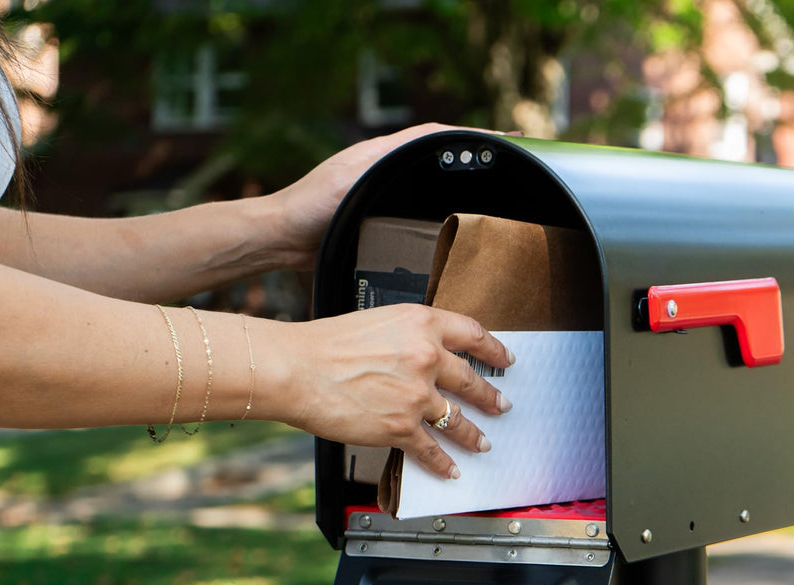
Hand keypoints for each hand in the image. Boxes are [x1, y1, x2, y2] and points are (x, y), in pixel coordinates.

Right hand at [261, 303, 515, 478]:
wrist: (295, 370)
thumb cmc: (325, 345)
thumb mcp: (379, 322)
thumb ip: (410, 336)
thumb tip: (428, 353)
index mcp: (422, 324)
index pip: (473, 335)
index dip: (495, 349)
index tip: (506, 359)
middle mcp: (427, 357)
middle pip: (472, 381)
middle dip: (491, 397)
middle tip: (502, 404)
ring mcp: (416, 395)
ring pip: (458, 419)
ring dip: (473, 434)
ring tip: (482, 442)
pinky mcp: (401, 427)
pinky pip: (431, 449)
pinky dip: (443, 463)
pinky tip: (450, 469)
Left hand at [266, 123, 498, 269]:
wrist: (282, 239)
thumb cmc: (309, 210)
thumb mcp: (349, 181)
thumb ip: (381, 164)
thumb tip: (425, 148)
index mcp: (381, 154)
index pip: (437, 136)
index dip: (472, 137)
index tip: (506, 139)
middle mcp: (385, 169)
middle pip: (440, 158)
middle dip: (475, 158)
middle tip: (511, 163)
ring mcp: (383, 194)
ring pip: (433, 184)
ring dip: (463, 187)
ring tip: (496, 193)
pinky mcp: (379, 218)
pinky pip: (421, 210)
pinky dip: (445, 211)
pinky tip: (460, 225)